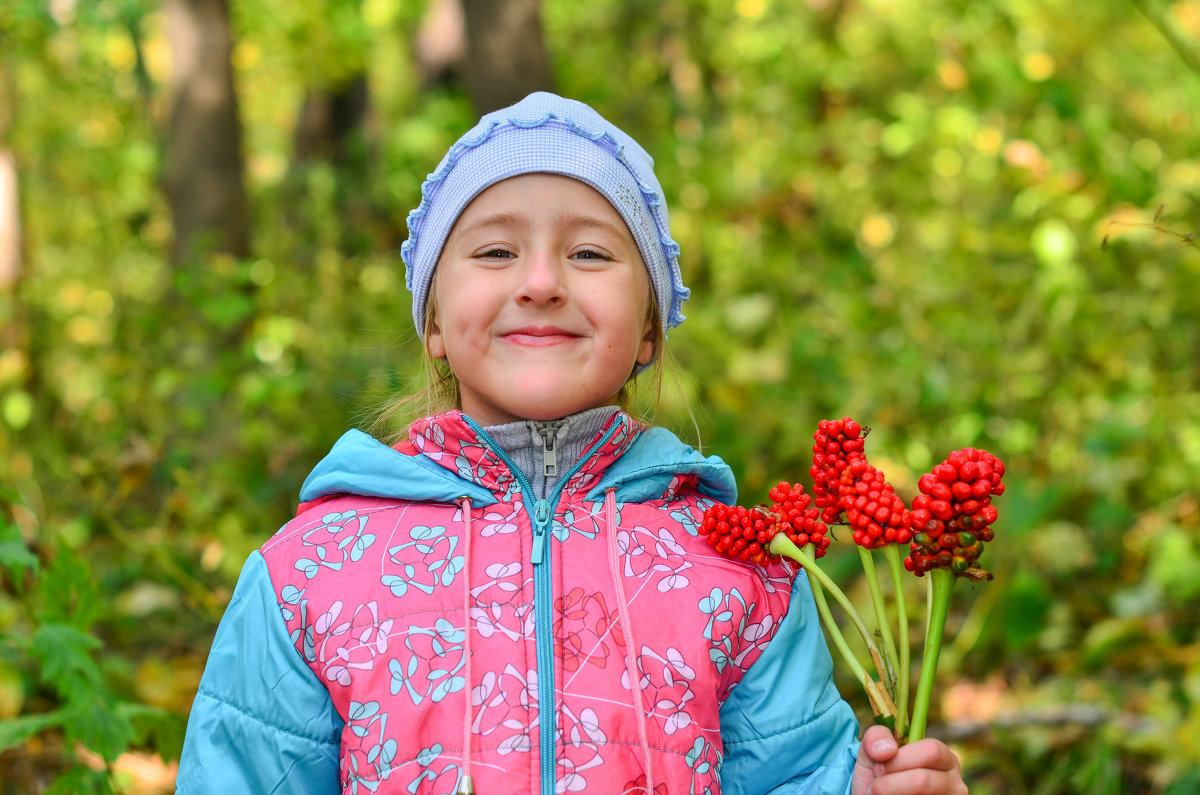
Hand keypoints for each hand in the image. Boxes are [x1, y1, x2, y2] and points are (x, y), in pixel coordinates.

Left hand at [851, 725, 966, 794]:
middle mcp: (954, 782)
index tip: (878, 768)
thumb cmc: (879, 775)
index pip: (931, 751)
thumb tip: (888, 749)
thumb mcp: (873, 751)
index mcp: (943, 757)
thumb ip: (877, 737)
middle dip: (892, 782)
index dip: (900, 759)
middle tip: (876, 786)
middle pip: (924, 780)